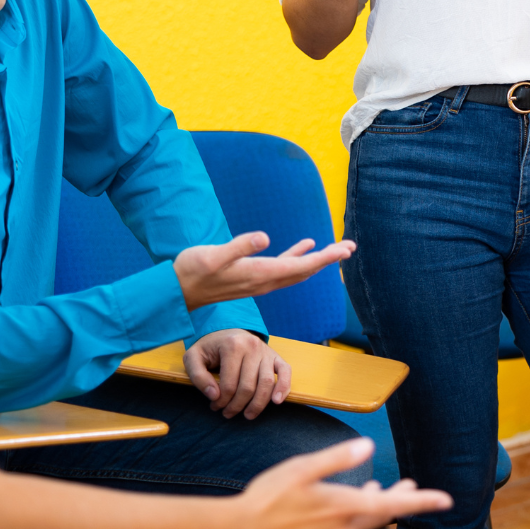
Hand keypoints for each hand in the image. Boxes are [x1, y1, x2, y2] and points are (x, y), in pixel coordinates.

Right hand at [173, 233, 353, 311]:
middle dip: (328, 259)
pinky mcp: (253, 277)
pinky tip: (306, 245)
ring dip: (318, 260)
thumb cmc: (192, 271)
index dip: (324, 258)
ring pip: (297, 271)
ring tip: (338, 249)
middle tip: (351, 247)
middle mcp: (264, 281)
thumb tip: (264, 237)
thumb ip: (238, 246)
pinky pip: (283, 268)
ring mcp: (259, 281)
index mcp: (259, 274)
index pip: (299, 266)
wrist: (179, 291)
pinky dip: (298, 257)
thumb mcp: (212, 255)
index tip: (344, 249)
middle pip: (304, 271)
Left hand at [186, 330, 291, 419]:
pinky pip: (285, 372)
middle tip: (227, 413)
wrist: (226, 329)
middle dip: (237, 406)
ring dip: (258, 405)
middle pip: (248, 387)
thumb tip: (214, 396)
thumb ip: (198, 377)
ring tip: (248, 415)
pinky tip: (276, 401)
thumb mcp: (193, 357)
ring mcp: (266, 351)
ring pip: (267, 383)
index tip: (214, 406)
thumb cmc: (209, 347)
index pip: (229, 384)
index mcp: (232, 346)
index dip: (221, 401)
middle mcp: (252, 346)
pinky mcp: (275, 356)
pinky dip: (283, 388)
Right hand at [236, 438, 451, 528]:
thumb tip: (366, 446)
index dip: (421, 501)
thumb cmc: (267, 498)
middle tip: (420, 488)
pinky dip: (360, 510)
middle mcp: (342, 527)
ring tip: (394, 488)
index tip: (445, 500)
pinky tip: (357, 499)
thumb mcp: (302, 469)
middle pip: (384, 513)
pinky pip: (349, 525)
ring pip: (366, 519)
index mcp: (342, 507)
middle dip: (404, 499)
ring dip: (381, 502)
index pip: (392, 505)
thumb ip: (337, 458)